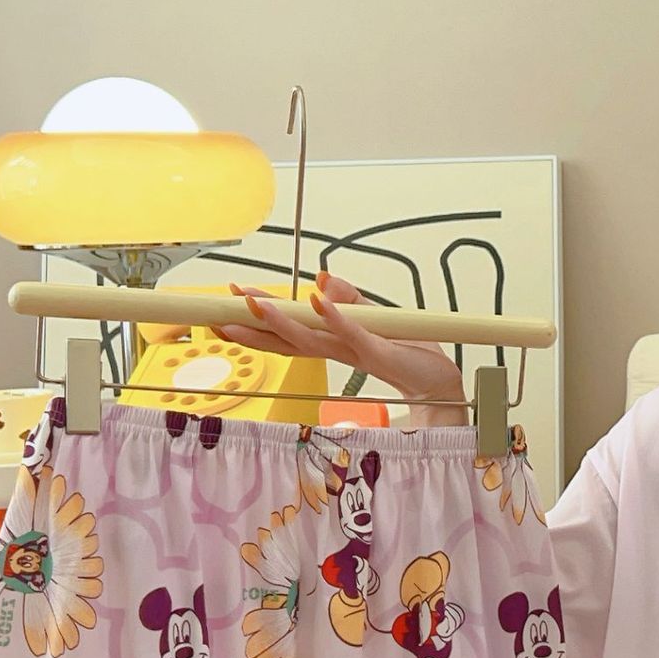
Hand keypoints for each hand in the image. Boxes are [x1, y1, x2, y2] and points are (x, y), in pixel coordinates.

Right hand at [211, 270, 467, 416]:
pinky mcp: (377, 350)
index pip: (289, 333)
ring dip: (280, 321)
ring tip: (253, 305)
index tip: (228, 308)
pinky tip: (315, 299)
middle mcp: (338, 350)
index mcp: (333, 343)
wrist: (439, 380)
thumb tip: (319, 277)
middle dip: (252, 326)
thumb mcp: (372, 318)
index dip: (257, 322)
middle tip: (219, 314)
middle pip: (287, 339)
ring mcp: (355, 351)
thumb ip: (346, 299)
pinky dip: (333, 315)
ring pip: (309, 338)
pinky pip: (351, 331)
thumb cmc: (407, 351)